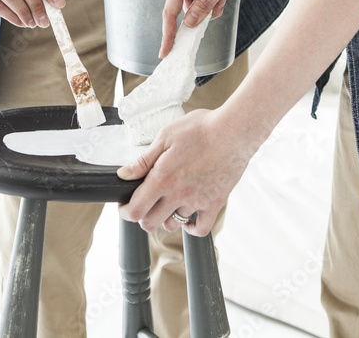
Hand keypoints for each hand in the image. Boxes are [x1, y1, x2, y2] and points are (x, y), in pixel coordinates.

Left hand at [117, 108, 254, 235]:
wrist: (234, 131)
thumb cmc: (201, 129)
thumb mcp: (165, 136)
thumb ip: (144, 160)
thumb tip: (124, 174)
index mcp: (162, 179)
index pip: (136, 210)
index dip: (125, 212)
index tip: (125, 205)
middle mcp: (178, 195)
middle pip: (150, 223)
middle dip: (142, 215)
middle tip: (144, 203)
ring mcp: (197, 202)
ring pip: (173, 225)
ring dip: (165, 218)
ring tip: (167, 204)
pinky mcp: (215, 203)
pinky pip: (201, 228)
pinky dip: (191, 227)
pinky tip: (188, 217)